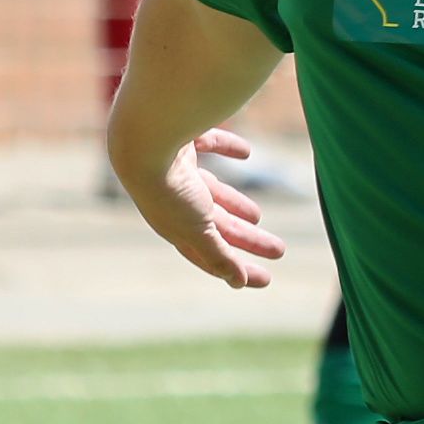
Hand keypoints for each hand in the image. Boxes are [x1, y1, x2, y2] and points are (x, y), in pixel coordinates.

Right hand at [124, 125, 283, 287]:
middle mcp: (174, 201)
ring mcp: (179, 171)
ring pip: (214, 193)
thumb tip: (238, 282)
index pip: (210, 255)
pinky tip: (246, 153)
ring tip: (257, 217)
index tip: (265, 280)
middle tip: (279, 250)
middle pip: (219, 226)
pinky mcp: (184, 141)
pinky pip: (209, 144)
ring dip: (236, 204)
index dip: (236, 269)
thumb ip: (217, 254)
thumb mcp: (197, 230)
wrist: (144, 141)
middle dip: (248, 239)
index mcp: (175, 226)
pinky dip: (226, 148)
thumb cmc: (169, 191)